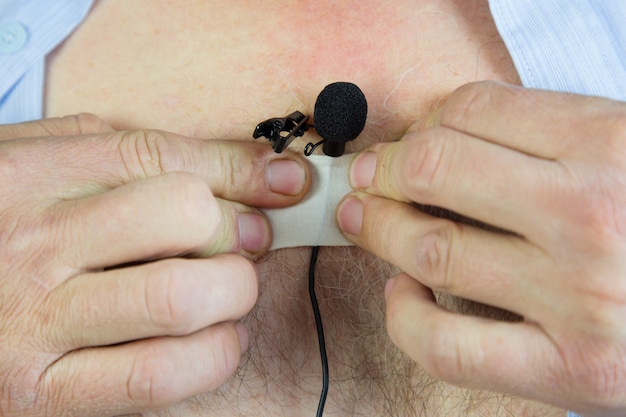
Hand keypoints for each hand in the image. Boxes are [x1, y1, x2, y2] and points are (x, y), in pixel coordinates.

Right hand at [0, 114, 309, 415]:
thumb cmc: (3, 224)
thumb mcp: (52, 167)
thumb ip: (143, 159)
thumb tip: (269, 173)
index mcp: (34, 174)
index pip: (165, 158)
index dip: (244, 171)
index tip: (285, 184)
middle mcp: (36, 242)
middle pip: (185, 217)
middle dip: (238, 231)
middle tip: (244, 244)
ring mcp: (38, 320)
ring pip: (180, 297)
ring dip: (233, 294)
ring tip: (227, 293)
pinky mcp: (44, 391)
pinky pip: (157, 375)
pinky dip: (212, 357)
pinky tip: (213, 341)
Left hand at [337, 81, 625, 415]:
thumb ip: (548, 136)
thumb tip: (443, 134)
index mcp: (611, 145)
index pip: (474, 109)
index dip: (424, 121)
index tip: (407, 140)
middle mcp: (590, 216)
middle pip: (435, 169)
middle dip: (383, 167)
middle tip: (368, 174)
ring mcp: (577, 296)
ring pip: (430, 248)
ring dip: (378, 228)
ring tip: (366, 219)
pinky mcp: (570, 370)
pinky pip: (447, 345)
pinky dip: (403, 316)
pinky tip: (402, 291)